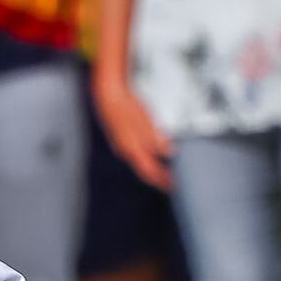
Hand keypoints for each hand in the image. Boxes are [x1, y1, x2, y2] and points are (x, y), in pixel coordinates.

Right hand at [93, 73, 172, 189]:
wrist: (108, 95)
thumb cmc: (126, 106)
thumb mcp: (145, 121)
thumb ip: (155, 139)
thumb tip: (168, 152)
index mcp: (131, 148)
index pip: (149, 171)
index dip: (161, 180)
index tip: (173, 184)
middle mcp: (125, 151)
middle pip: (143, 170)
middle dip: (157, 177)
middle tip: (170, 182)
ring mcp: (121, 146)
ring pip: (139, 163)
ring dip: (152, 169)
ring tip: (164, 171)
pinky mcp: (121, 140)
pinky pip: (135, 156)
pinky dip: (145, 160)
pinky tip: (152, 156)